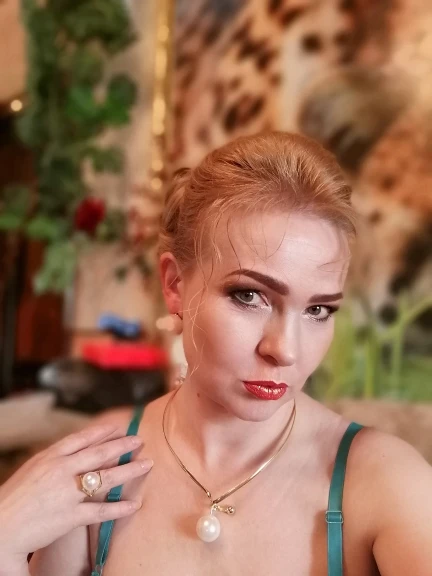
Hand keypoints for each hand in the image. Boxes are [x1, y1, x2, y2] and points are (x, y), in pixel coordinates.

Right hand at [0, 423, 151, 570]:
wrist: (0, 527)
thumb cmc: (14, 498)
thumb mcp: (33, 469)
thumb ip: (56, 460)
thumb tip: (78, 452)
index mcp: (50, 457)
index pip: (81, 439)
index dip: (102, 432)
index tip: (118, 426)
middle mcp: (61, 471)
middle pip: (99, 453)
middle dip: (122, 445)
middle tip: (139, 440)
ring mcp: (68, 493)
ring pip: (106, 478)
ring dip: (129, 470)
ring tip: (147, 464)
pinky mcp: (70, 516)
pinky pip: (101, 510)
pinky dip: (120, 508)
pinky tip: (134, 504)